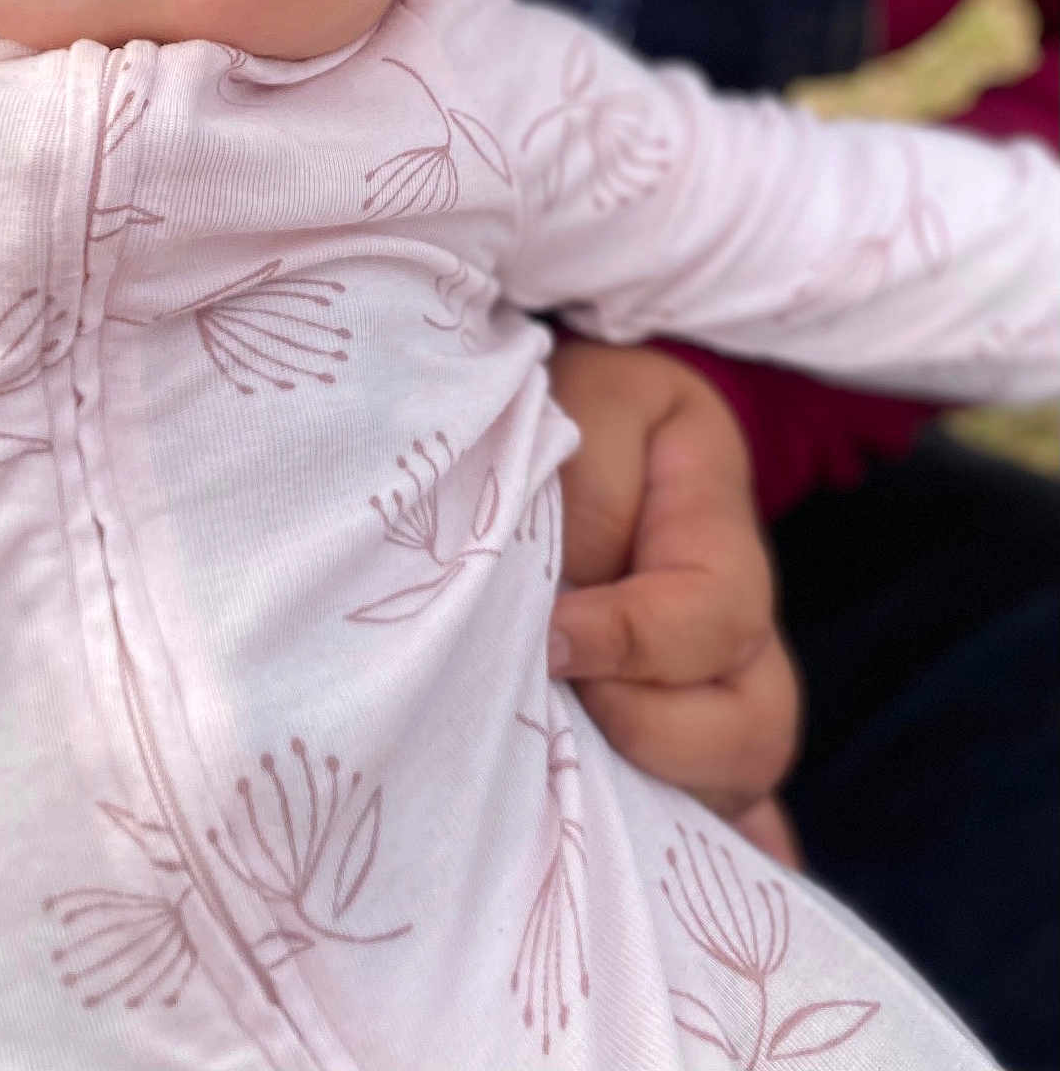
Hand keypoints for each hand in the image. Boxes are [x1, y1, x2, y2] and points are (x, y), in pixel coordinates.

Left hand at [547, 338, 800, 844]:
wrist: (580, 419)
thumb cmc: (578, 406)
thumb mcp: (588, 406)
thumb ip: (589, 492)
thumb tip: (570, 618)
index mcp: (721, 548)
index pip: (709, 624)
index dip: (630, 639)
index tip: (549, 634)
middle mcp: (737, 642)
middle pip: (751, 735)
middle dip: (649, 730)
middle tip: (553, 690)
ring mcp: (711, 699)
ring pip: (728, 792)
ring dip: (647, 790)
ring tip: (558, 766)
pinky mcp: (667, 739)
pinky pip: (712, 820)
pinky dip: (698, 857)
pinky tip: (651, 894)